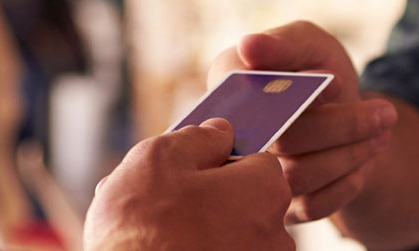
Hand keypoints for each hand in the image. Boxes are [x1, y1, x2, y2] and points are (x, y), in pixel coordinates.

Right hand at [84, 118, 293, 250]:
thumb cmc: (144, 230)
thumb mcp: (159, 159)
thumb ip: (198, 139)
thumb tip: (220, 133)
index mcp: (266, 190)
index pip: (255, 161)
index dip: (217, 162)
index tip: (186, 171)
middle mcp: (275, 233)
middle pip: (242, 199)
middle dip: (203, 196)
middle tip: (157, 202)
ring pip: (227, 231)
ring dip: (194, 225)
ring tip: (149, 229)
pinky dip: (194, 248)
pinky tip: (158, 249)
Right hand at [208, 20, 396, 223]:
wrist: (340, 109)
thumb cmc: (315, 69)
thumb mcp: (308, 44)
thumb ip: (283, 44)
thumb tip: (250, 46)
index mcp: (228, 91)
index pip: (250, 99)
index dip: (297, 96)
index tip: (337, 84)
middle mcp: (232, 139)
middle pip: (283, 140)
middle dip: (342, 126)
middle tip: (385, 113)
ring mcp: (254, 179)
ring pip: (300, 176)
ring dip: (351, 154)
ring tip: (381, 131)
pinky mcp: (278, 207)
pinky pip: (313, 206)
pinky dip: (348, 181)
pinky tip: (363, 160)